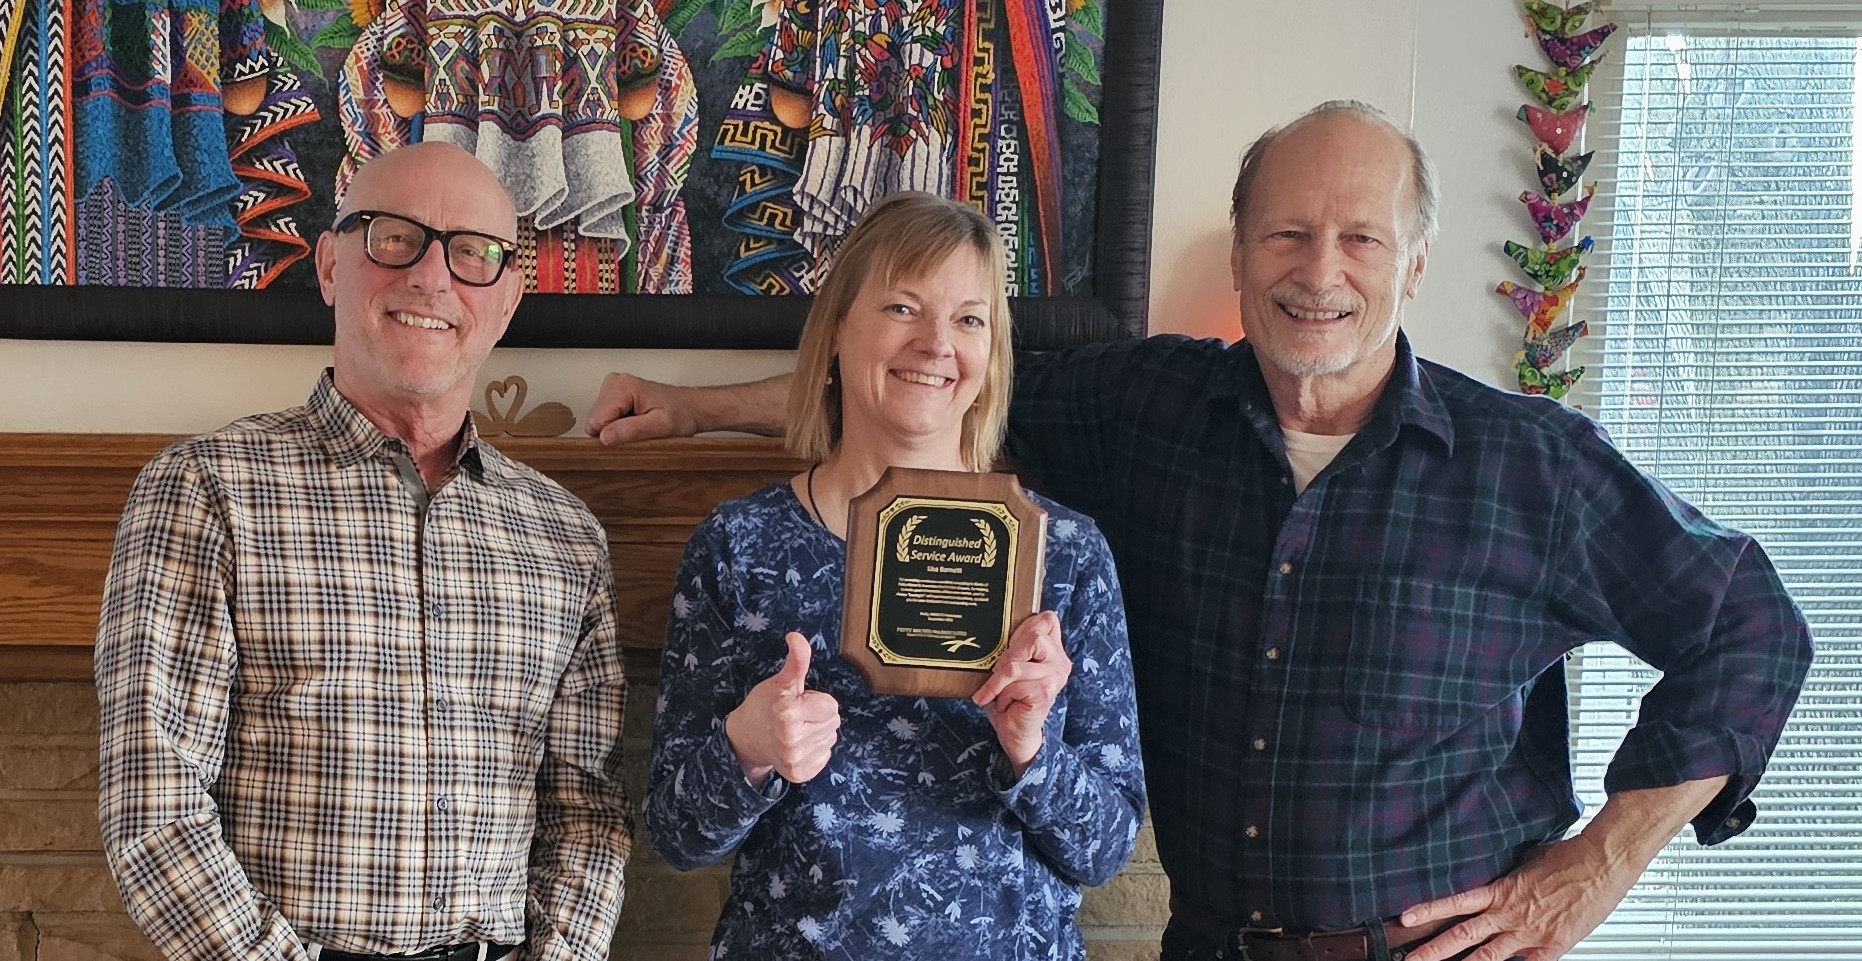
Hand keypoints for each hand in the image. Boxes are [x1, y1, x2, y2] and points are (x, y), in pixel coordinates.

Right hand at [583, 372, 698, 445]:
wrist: (692, 407)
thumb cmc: (682, 413)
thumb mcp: (661, 425)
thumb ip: (632, 430)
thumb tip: (605, 437)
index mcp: (623, 387)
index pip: (596, 421)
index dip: (613, 435)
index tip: (634, 433)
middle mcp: (614, 384)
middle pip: (594, 422)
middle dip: (614, 432)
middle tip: (639, 428)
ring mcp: (612, 389)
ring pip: (598, 422)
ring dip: (617, 429)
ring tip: (640, 424)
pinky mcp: (614, 397)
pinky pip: (604, 420)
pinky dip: (618, 426)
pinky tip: (636, 422)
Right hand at [724, 632, 840, 785]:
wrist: (745, 738)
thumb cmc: (764, 705)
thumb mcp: (780, 681)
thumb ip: (796, 661)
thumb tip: (797, 637)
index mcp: (787, 713)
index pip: (831, 705)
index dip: (816, 700)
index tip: (798, 701)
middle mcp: (791, 739)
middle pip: (833, 721)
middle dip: (818, 715)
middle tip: (797, 715)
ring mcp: (795, 759)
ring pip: (831, 737)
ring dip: (817, 731)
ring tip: (797, 728)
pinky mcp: (799, 773)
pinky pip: (826, 755)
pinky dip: (815, 749)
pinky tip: (798, 744)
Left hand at [971, 611, 1070, 778]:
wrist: (1013, 731)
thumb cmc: (1008, 697)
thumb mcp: (1009, 664)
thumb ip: (1014, 646)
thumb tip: (997, 626)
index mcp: (1053, 650)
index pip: (1048, 620)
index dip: (1025, 627)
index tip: (1010, 645)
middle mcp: (1060, 662)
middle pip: (1034, 637)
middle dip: (1009, 655)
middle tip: (998, 671)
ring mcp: (1055, 677)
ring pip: (1017, 665)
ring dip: (1000, 681)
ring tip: (998, 693)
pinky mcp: (1045, 692)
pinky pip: (1014, 684)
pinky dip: (1001, 694)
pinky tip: (1005, 704)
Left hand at [1397, 834, 1640, 960]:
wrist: (1601, 862)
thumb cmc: (1568, 857)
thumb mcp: (1526, 861)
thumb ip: (1508, 877)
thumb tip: (1497, 881)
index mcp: (1501, 891)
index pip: (1456, 902)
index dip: (1429, 910)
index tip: (1405, 918)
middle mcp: (1510, 914)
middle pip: (1463, 936)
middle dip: (1433, 951)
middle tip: (1409, 960)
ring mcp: (1529, 933)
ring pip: (1487, 957)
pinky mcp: (1552, 947)